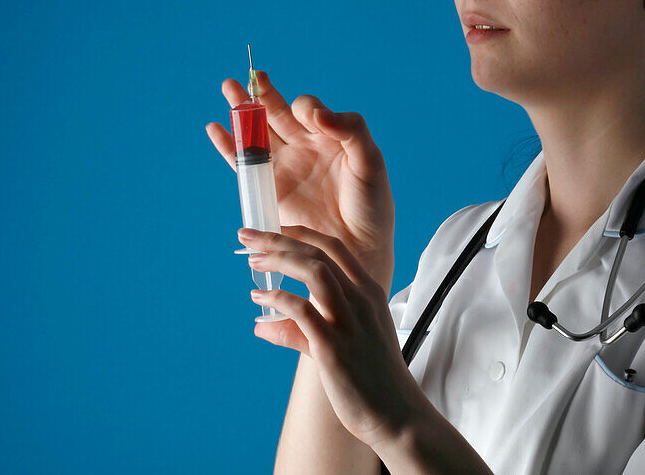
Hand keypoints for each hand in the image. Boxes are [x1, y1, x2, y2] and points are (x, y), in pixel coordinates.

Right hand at [206, 72, 394, 287]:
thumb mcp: (370, 161)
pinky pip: (243, 163)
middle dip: (262, 93)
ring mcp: (285, 166)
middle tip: (249, 75)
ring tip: (228, 87)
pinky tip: (215, 127)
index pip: (309, 109)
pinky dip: (228, 145)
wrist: (359, 249)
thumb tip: (315, 112)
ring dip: (241, 111)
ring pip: (257, 132)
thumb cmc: (371, 206)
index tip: (307, 116)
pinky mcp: (269, 188)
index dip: (304, 106)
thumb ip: (350, 129)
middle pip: (277, 112)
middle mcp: (305, 146)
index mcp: (331, 135)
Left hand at [240, 224, 425, 449]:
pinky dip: (278, 298)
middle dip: (279, 238)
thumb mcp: (342, 342)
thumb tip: (260, 325)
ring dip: (279, 259)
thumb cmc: (371, 379)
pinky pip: (302, 311)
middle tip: (248, 235)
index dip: (300, 234)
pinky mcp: (334, 347)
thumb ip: (301, 329)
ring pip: (314, 271)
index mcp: (369, 292)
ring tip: (252, 260)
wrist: (396, 414)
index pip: (334, 247)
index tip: (273, 230)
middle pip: (318, 252)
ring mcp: (349, 321)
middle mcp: (362, 300)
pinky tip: (260, 298)